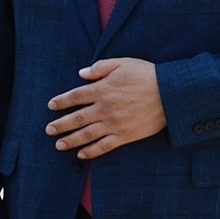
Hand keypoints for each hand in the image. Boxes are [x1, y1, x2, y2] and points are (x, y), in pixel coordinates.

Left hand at [45, 58, 166, 159]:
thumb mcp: (123, 63)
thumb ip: (100, 67)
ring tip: (59, 144)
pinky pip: (103, 146)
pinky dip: (91, 152)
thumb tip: (81, 73)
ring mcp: (113, 124)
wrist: (170, 93)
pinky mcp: (124, 135)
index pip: (75, 96)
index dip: (61, 101)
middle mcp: (104, 108)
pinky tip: (81, 155)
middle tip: (49, 129)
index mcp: (102, 90)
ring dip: (70, 140)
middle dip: (60, 124)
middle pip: (76, 118)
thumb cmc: (147, 75)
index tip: (51, 106)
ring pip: (86, 134)